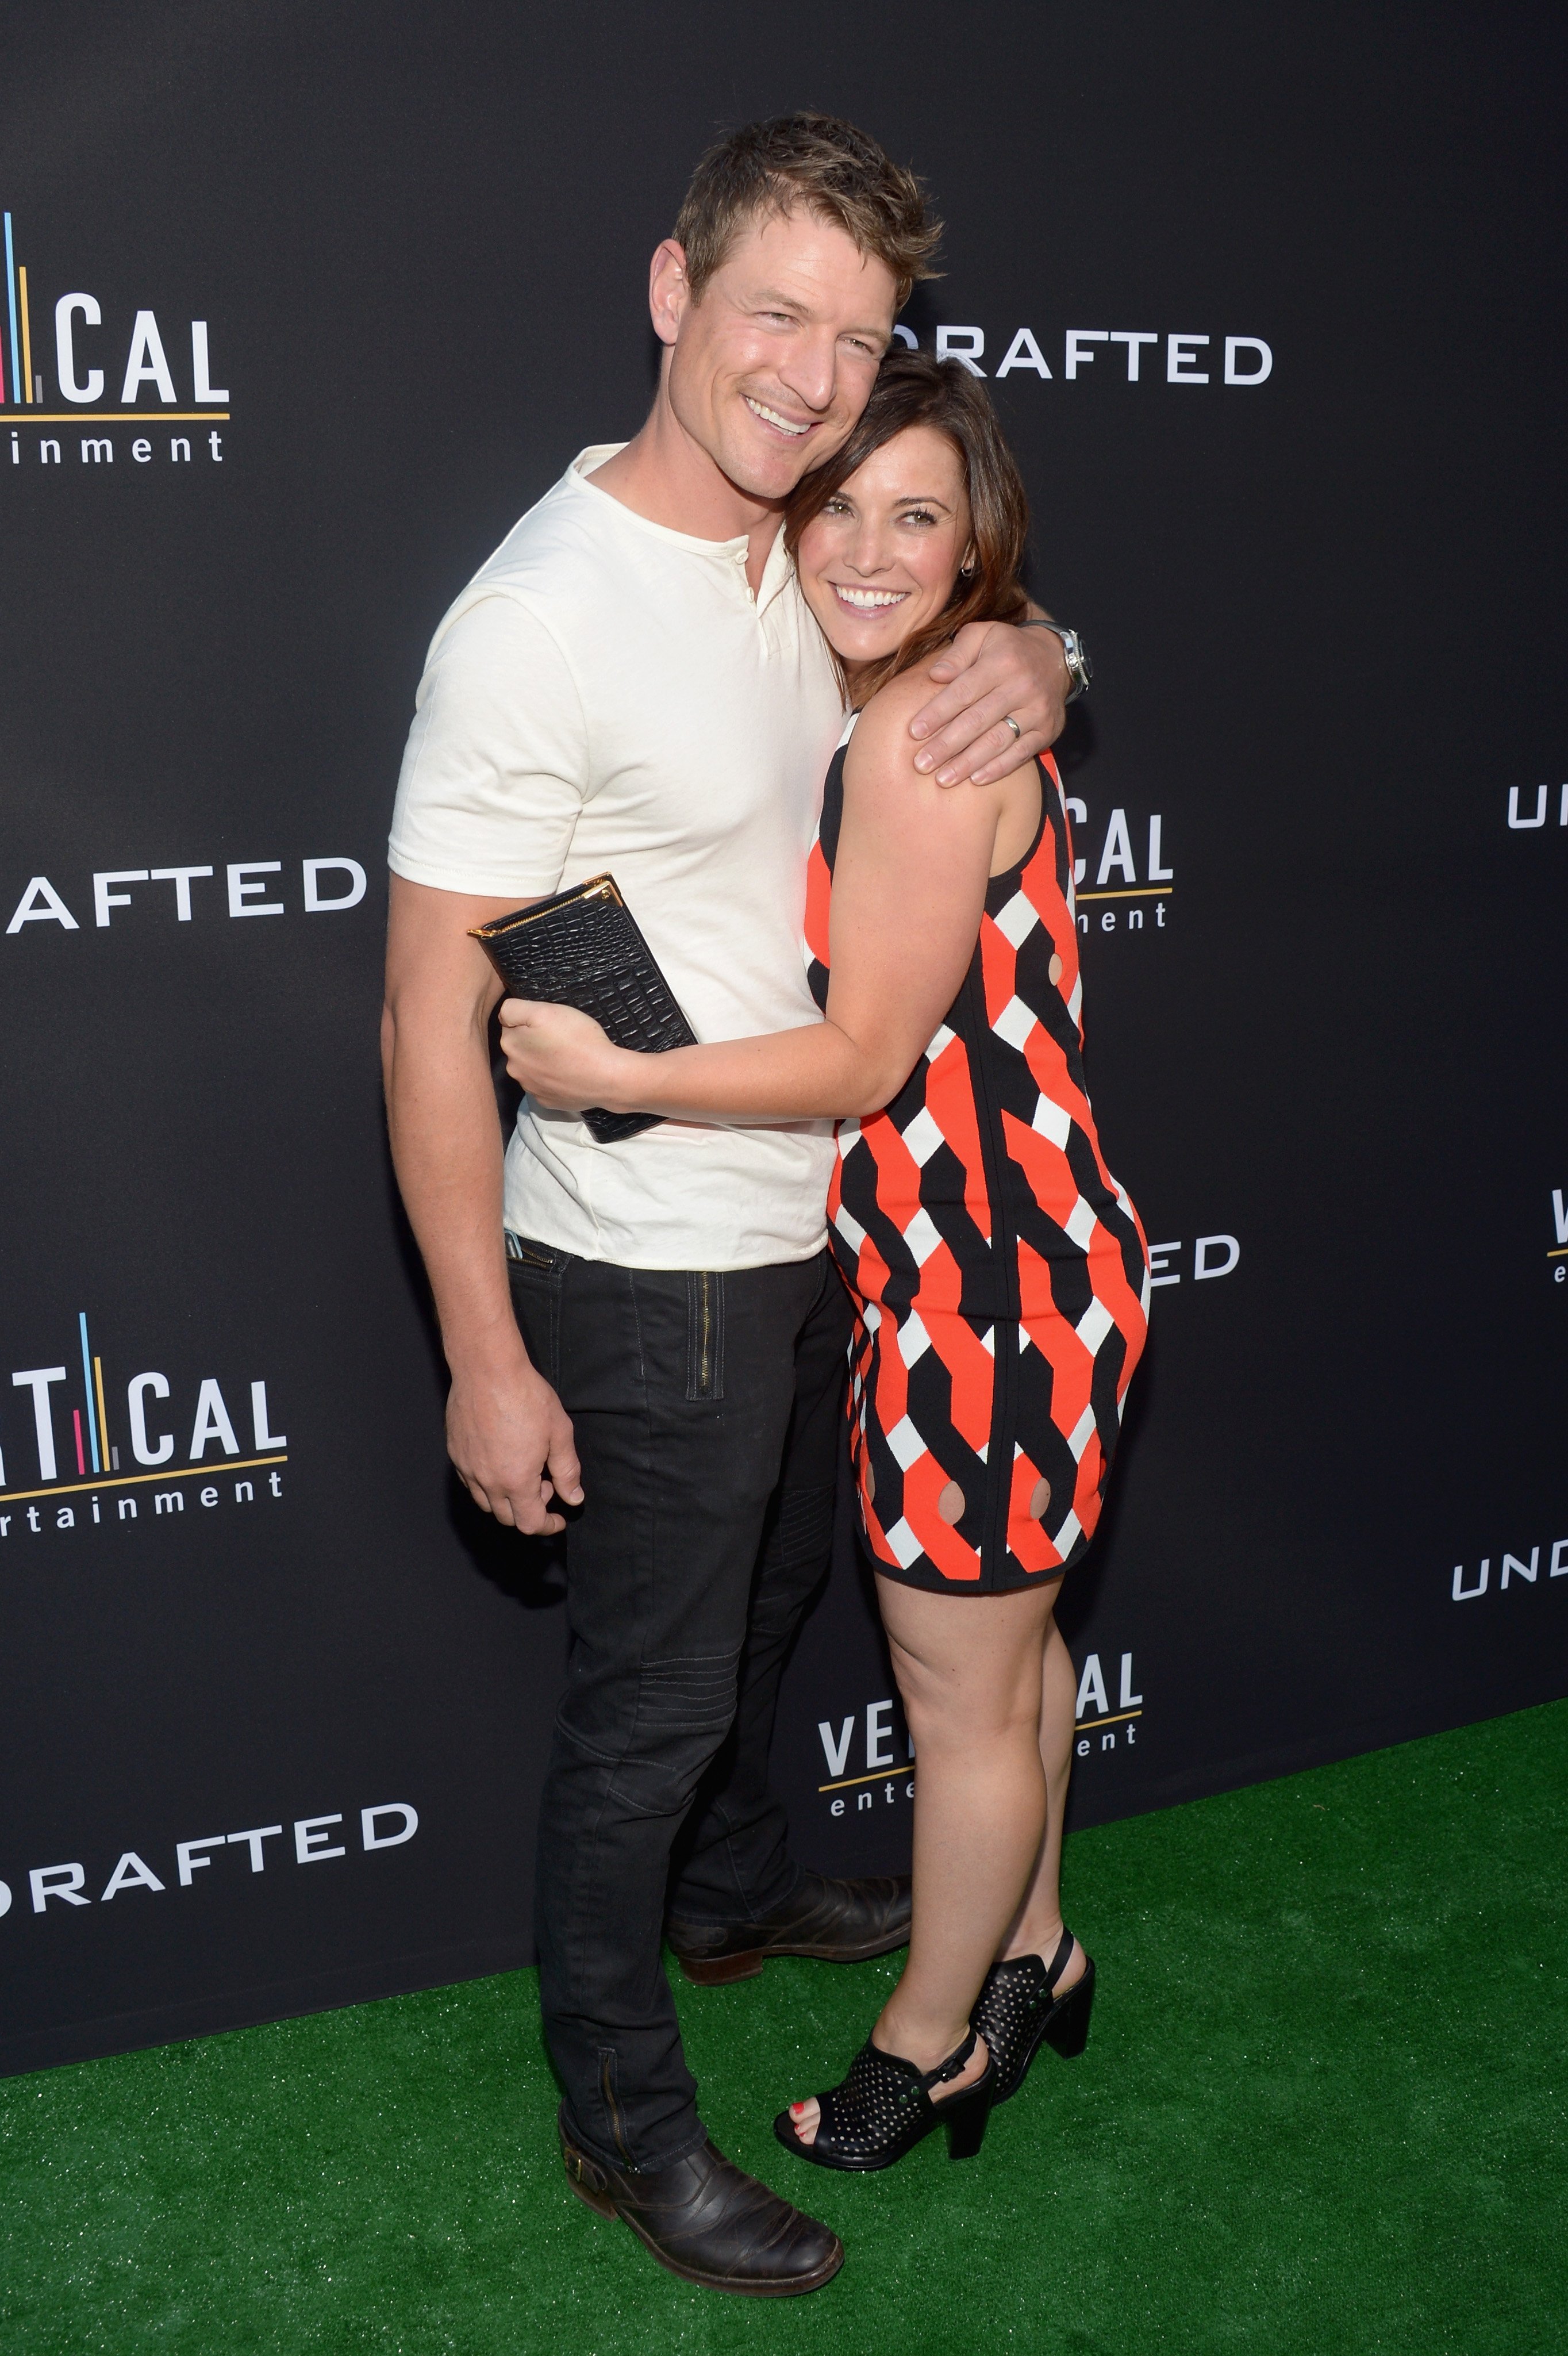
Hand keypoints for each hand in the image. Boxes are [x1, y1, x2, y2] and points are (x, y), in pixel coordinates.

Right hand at [446, 1355, 582, 1534]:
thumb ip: (567, 1470)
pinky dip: (487, 1484)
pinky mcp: (455, 1455)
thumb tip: (573, 1498)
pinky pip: (470, 1483)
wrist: (487, 1370)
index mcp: (516, 1481)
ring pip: (486, 1503)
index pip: (529, 1523)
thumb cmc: (526, 1396)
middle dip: (529, 1510)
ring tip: (522, 1470)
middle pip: (507, 1518)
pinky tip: (501, 1460)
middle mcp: (487, 1481)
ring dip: (507, 1499)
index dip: (547, 1526)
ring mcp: (467, 1469)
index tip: (558, 1518)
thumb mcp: (559, 1432)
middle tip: (544, 1483)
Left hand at [499, 997, 623, 1109]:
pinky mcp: (546, 1101)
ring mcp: (530, 1088)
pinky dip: (554, 1078)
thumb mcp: (544, 1011)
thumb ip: (513, 1009)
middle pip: (520, 1046)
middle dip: (534, 1041)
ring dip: (543, 1060)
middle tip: (560, 1038)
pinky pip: (545, 1084)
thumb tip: (503, 1016)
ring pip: (532, 1066)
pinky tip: (569, 1073)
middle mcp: (515, 1068)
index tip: (549, 1023)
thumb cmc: (578, 1039)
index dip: (530, 1019)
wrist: (606, 1077)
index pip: (510, 1022)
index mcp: (511, 1044)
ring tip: (566, 1056)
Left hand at [908, 619, 1070, 786]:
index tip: (914, 733)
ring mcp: (1038, 710)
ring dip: (967, 763)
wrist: (1056, 659)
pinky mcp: (1048, 730)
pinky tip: (975, 779)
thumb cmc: (1007, 648)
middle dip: (946, 745)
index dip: (937, 713)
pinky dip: (998, 769)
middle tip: (921, 764)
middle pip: (977, 721)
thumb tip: (935, 675)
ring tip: (942, 779)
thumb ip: (957, 653)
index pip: (963, 692)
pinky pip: (1021, 753)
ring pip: (997, 741)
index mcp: (1002, 661)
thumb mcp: (982, 634)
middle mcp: (1022, 686)